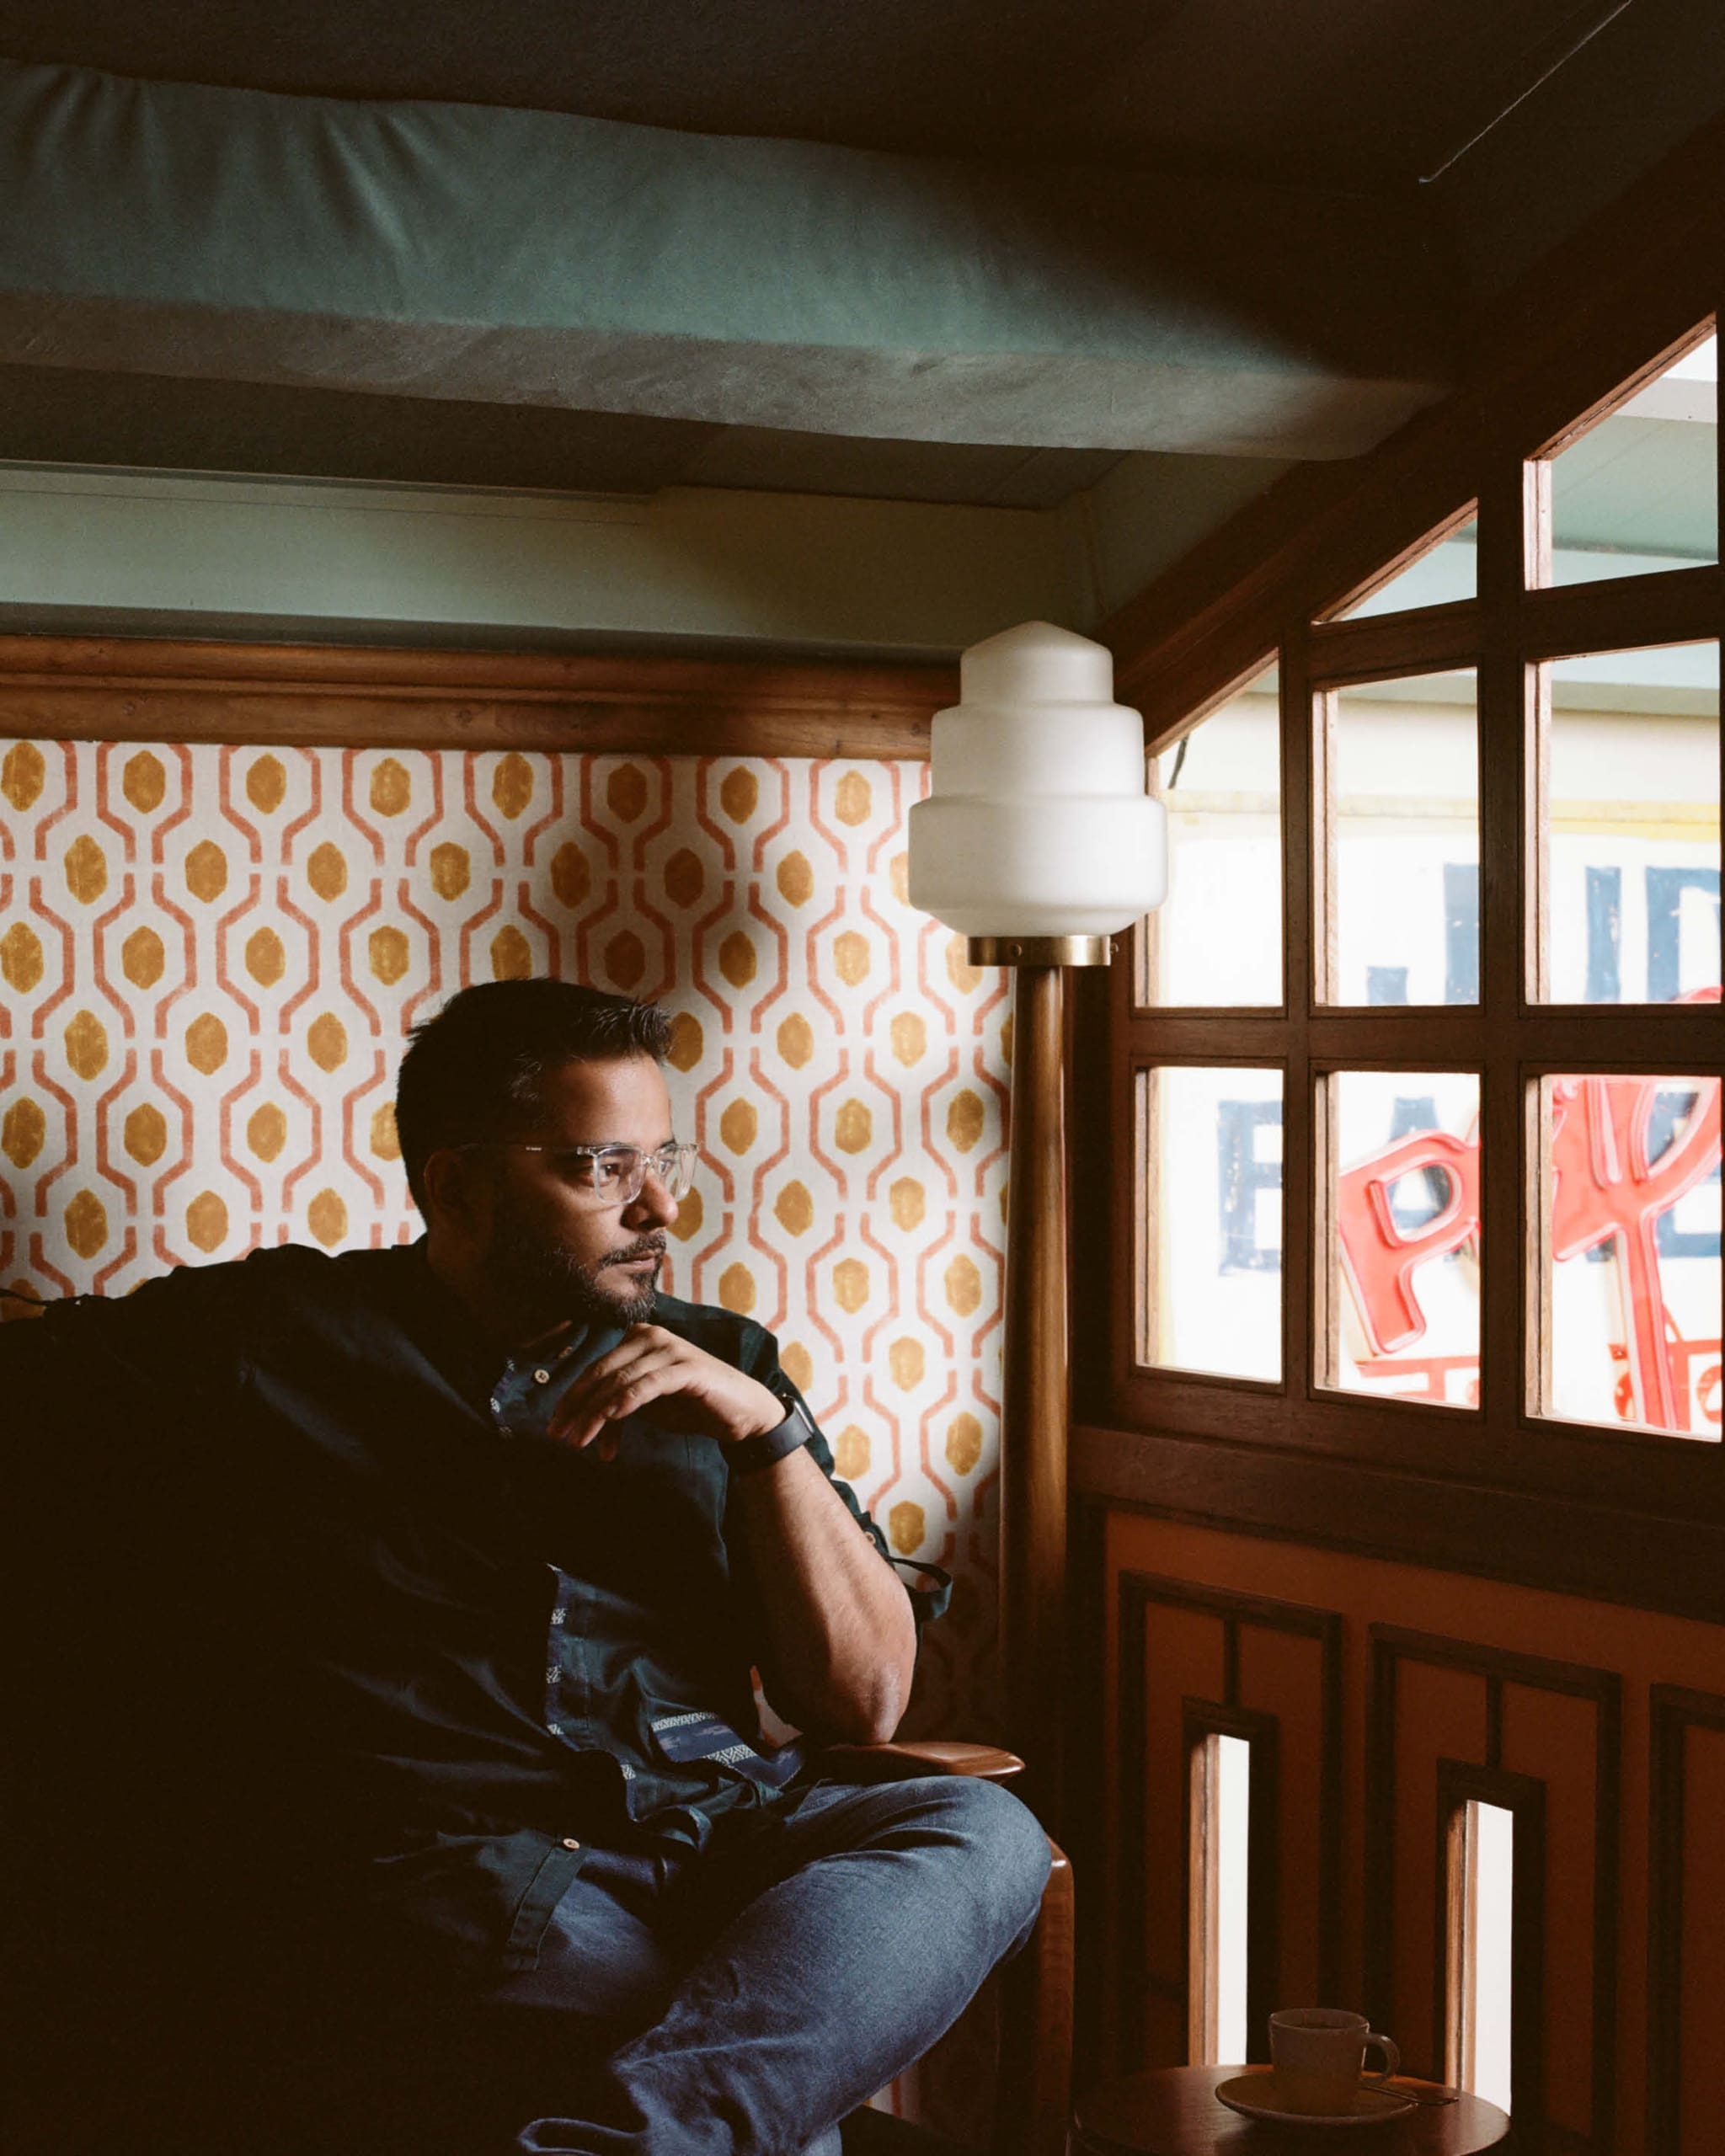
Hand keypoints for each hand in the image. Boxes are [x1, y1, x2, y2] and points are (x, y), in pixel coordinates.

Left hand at [548, 1326, 785, 1452]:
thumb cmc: (693, 1406)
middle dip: (575, 1408)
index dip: (571, 1399)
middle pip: (600, 1374)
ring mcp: (670, 1349)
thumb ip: (618, 1405)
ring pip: (618, 1382)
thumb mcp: (648, 1405)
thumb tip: (582, 1422)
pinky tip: (609, 1420)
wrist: (742, 1412)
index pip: (595, 1370)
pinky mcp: (687, 1368)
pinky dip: (623, 1404)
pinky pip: (646, 1386)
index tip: (555, 1428)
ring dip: (594, 1415)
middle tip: (559, 1436)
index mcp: (638, 1338)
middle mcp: (651, 1336)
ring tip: (579, 1442)